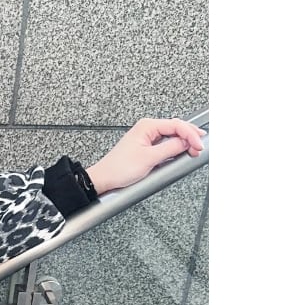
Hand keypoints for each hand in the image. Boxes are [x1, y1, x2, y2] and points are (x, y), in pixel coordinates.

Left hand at [86, 118, 205, 195]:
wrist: (104, 179)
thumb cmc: (119, 169)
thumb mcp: (149, 158)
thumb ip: (170, 149)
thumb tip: (186, 143)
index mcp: (147, 126)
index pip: (176, 125)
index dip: (190, 134)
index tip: (199, 145)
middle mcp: (147, 128)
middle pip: (176, 128)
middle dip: (189, 137)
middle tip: (199, 148)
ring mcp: (147, 138)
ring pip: (172, 136)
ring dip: (183, 142)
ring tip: (193, 150)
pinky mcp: (146, 147)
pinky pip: (165, 144)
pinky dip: (174, 148)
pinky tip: (181, 152)